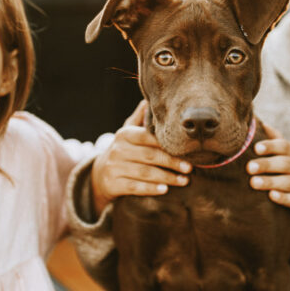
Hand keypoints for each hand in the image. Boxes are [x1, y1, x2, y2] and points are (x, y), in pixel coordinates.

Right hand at [90, 100, 190, 214]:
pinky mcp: (113, 184)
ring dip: (166, 177)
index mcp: (124, 135)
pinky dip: (151, 189)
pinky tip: (164, 190)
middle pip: (149, 156)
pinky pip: (135, 187)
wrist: (100, 175)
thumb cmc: (123, 151)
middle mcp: (118, 150)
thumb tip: (149, 100)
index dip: (166, 144)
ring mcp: (114, 168)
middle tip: (189, 168)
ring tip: (184, 181)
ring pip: (145, 173)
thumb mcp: (128, 133)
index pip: (147, 137)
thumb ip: (140, 119)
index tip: (186, 150)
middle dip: (172, 162)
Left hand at [247, 122, 289, 223]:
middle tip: (249, 167)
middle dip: (266, 165)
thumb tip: (259, 122)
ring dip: (270, 182)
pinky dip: (283, 198)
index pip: (284, 146)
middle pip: (285, 164)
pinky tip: (271, 196)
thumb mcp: (287, 154)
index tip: (256, 148)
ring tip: (253, 182)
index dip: (270, 146)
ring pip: (288, 182)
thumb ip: (274, 139)